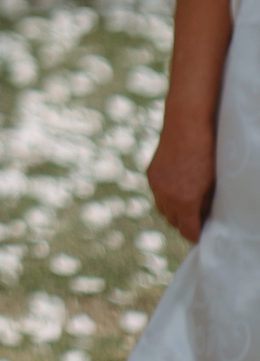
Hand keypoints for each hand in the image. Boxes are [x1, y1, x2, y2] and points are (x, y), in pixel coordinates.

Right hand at [148, 117, 215, 242]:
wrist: (186, 125)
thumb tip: (199, 217)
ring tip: (184, 198)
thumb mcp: (211, 184)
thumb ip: (203, 205)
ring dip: (172, 209)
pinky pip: (156, 194)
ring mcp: (156, 185)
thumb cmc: (205, 154)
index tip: (201, 231)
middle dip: (184, 221)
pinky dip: (164, 194)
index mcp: (185, 201)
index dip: (195, 234)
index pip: (187, 233)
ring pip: (162, 209)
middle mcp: (166, 196)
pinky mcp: (150, 174)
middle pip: (173, 222)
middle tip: (195, 213)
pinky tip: (175, 183)